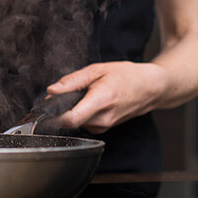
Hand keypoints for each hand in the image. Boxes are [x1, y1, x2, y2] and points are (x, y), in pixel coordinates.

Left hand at [46, 61, 169, 133]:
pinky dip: (82, 113)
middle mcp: (103, 118)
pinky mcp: (104, 128)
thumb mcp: (98, 70)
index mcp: (101, 100)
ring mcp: (105, 126)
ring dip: (73, 110)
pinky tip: (91, 102)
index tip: (45, 109)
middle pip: (70, 120)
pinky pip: (84, 122)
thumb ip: (72, 81)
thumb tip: (51, 90)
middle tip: (66, 92)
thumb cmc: (127, 76)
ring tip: (85, 95)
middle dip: (62, 108)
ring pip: (76, 122)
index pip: (71, 119)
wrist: (152, 88)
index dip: (54, 116)